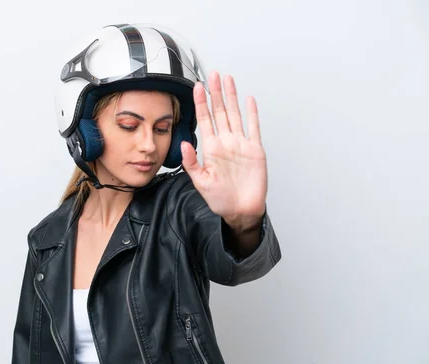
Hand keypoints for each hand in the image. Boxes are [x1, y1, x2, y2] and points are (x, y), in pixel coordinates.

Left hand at [181, 71, 267, 231]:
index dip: (201, 103)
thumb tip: (185, 144)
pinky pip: (253, 128)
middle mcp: (225, 143)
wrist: (241, 211)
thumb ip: (191, 163)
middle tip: (213, 74)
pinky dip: (251, 113)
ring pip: (235, 114)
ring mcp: (240, 144)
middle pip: (220, 112)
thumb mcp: (200, 182)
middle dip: (216, 93)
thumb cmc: (220, 200)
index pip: (204, 120)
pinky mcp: (255, 150)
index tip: (197, 87)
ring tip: (228, 80)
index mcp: (211, 149)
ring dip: (231, 97)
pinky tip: (248, 100)